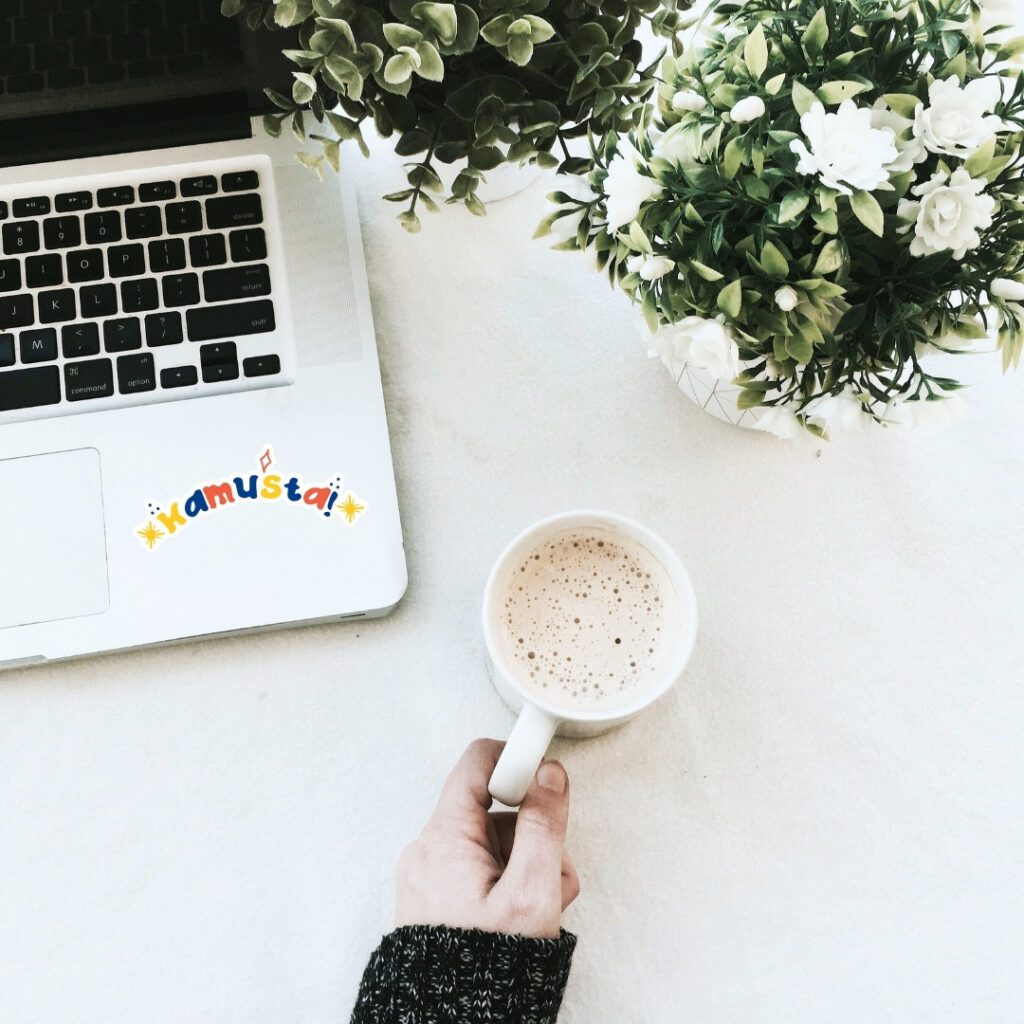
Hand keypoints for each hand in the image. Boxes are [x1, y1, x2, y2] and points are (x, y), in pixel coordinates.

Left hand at [395, 739, 579, 938]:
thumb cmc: (486, 969)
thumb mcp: (531, 894)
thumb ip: (543, 826)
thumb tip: (549, 774)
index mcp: (444, 838)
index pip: (477, 763)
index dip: (515, 761)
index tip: (546, 779)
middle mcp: (429, 849)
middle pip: (493, 811)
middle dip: (532, 837)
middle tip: (551, 876)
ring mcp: (431, 875)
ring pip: (492, 844)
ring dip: (526, 866)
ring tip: (539, 908)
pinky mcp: (437, 897)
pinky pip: (478, 871)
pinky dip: (505, 884)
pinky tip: (520, 917)